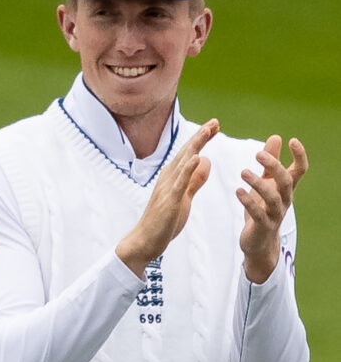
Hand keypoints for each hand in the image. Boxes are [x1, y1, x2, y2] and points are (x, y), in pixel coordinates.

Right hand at [116, 119, 218, 276]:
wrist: (146, 240)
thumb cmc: (164, 221)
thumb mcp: (184, 197)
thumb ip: (195, 180)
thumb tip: (206, 161)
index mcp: (173, 177)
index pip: (190, 153)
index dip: (201, 139)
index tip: (214, 126)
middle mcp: (168, 177)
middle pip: (187, 152)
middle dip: (201, 136)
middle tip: (215, 121)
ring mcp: (168, 188)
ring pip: (183, 162)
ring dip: (196, 145)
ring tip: (207, 131)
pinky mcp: (169, 200)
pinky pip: (180, 182)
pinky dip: (188, 168)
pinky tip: (197, 157)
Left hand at [238, 135, 307, 282]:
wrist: (259, 241)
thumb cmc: (262, 207)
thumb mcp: (267, 182)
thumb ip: (271, 161)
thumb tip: (276, 137)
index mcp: (286, 188)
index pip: (299, 170)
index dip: (300, 156)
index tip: (293, 140)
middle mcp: (284, 200)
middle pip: (285, 181)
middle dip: (274, 166)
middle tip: (257, 153)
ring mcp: (275, 214)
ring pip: (273, 198)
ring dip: (258, 184)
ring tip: (243, 172)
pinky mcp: (263, 226)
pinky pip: (258, 214)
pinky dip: (248, 202)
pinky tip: (238, 191)